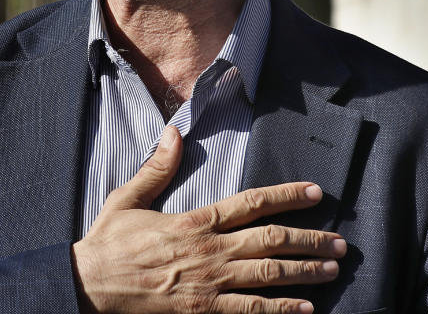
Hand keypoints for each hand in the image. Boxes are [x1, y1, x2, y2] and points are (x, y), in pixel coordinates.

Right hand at [71, 125, 345, 313]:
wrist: (88, 287)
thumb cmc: (108, 244)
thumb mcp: (127, 198)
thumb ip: (157, 168)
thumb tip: (174, 132)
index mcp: (195, 221)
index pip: (251, 203)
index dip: (286, 196)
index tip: (315, 192)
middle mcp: (209, 251)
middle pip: (270, 241)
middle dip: (309, 240)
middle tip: (340, 242)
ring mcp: (209, 284)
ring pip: (267, 275)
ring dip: (304, 273)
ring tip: (332, 269)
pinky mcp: (202, 312)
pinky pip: (249, 313)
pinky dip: (279, 310)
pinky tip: (304, 310)